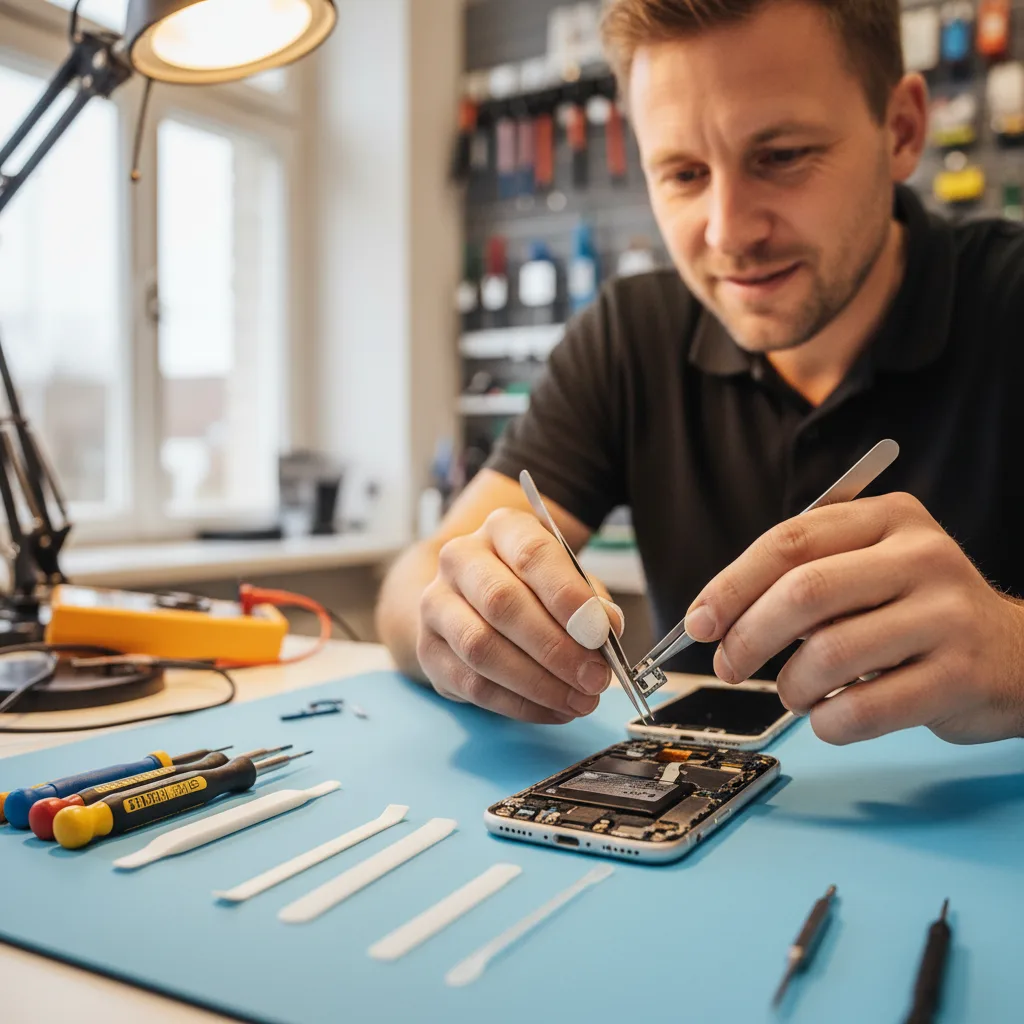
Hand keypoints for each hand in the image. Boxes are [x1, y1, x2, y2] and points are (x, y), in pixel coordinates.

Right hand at [416, 508, 622, 722]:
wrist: (471, 601)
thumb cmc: (531, 588)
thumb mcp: (568, 581)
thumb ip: (590, 600)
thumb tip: (606, 626)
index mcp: (501, 529)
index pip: (532, 554)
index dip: (567, 595)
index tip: (599, 633)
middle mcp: (460, 559)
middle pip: (502, 602)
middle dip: (555, 648)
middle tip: (593, 679)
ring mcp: (436, 604)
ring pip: (482, 647)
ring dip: (537, 683)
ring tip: (577, 701)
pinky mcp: (428, 650)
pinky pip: (473, 684)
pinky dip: (519, 704)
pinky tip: (551, 709)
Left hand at [682, 492, 1023, 744]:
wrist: (1017, 654)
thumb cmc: (917, 612)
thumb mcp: (870, 568)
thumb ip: (802, 576)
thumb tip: (712, 616)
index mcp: (888, 518)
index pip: (789, 542)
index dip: (731, 585)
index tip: (699, 622)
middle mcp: (922, 556)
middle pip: (804, 592)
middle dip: (748, 637)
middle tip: (728, 665)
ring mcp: (947, 615)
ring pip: (829, 654)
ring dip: (790, 685)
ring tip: (795, 692)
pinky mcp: (960, 676)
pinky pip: (864, 708)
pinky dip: (827, 721)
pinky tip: (830, 715)